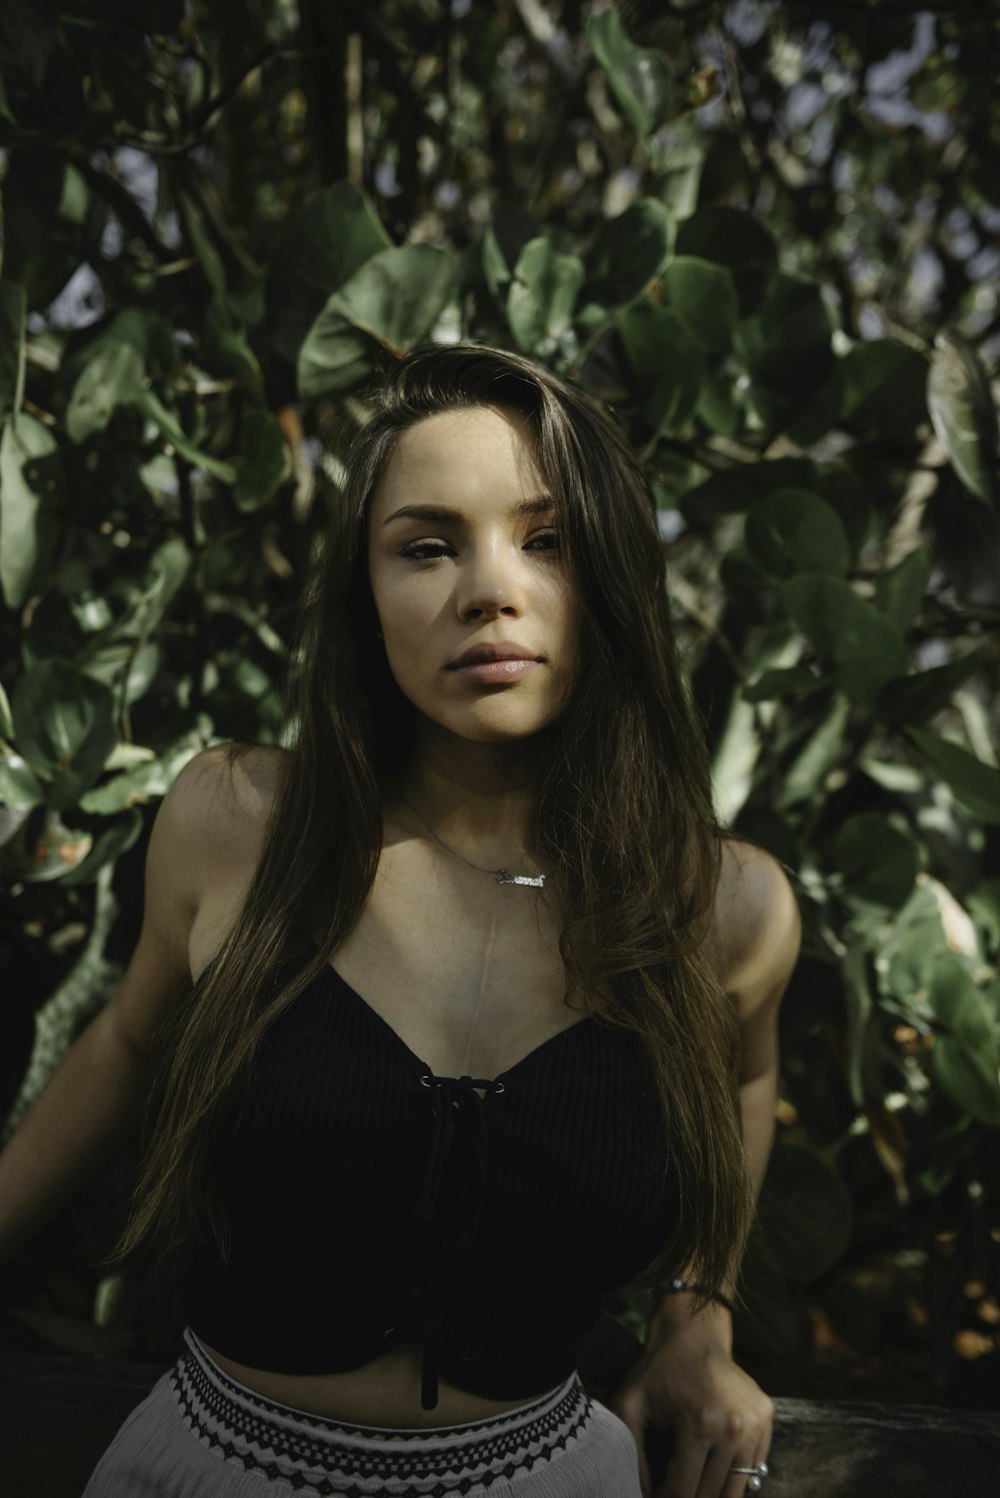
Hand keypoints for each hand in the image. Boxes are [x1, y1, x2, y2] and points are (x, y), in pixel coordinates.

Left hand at [608, 1302, 772, 1497]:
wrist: (694, 1334)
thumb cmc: (658, 1371)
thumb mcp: (630, 1405)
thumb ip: (633, 1453)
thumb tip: (644, 1495)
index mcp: (700, 1424)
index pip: (685, 1491)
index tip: (655, 1495)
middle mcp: (734, 1427)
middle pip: (712, 1495)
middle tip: (672, 1490)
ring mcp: (755, 1423)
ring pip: (736, 1489)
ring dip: (712, 1492)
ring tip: (691, 1482)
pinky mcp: (766, 1419)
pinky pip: (753, 1468)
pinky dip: (733, 1475)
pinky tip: (712, 1464)